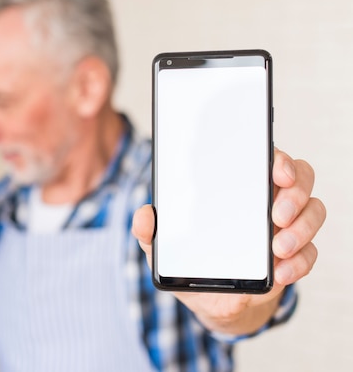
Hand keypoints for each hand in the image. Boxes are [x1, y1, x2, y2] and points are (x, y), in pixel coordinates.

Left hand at [132, 148, 325, 334]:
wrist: (208, 299)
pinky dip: (300, 262)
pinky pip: (310, 253)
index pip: (265, 159)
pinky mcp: (293, 256)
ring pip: (313, 211)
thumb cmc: (189, 259)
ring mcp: (285, 227)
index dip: (278, 159)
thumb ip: (151, 230)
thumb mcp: (164, 246)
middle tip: (276, 215)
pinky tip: (280, 272)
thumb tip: (144, 216)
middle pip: (300, 179)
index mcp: (238, 187)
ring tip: (277, 248)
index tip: (276, 171)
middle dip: (295, 193)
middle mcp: (267, 200)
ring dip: (301, 228)